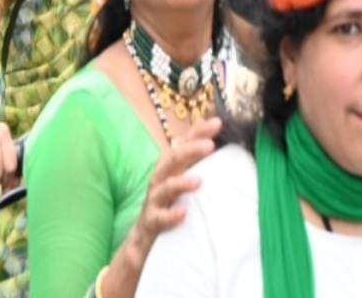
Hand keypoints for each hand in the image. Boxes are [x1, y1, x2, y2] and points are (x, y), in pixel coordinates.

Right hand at [121, 117, 220, 273]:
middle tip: (210, 145)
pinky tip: (183, 213)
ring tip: (198, 181)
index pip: (183, 144)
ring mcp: (155, 201)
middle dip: (189, 150)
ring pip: (164, 188)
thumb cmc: (169, 203)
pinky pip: (159, 218)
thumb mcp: (181, 179)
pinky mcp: (151, 222)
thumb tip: (217, 135)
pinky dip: (171, 215)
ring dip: (180, 183)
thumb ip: (198, 161)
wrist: (144, 237)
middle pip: (172, 160)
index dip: (198, 132)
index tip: (217, 123)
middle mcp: (160, 180)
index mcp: (170, 168)